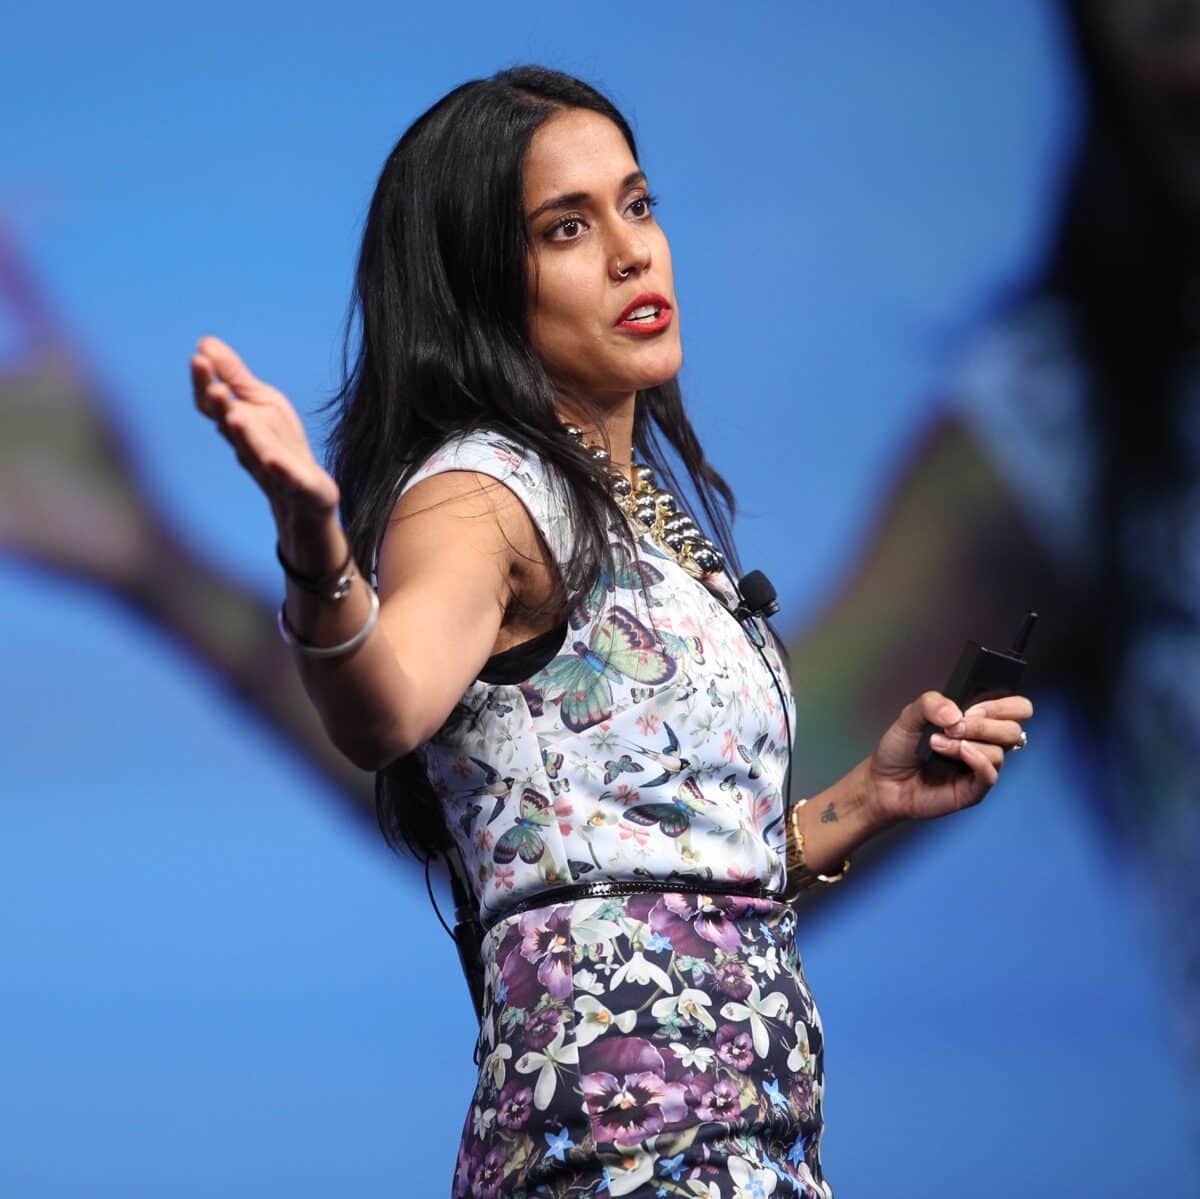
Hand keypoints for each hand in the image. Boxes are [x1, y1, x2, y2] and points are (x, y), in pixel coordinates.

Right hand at [190, 336, 339, 522]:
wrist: (306, 498)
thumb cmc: (280, 444)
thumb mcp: (261, 403)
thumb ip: (234, 377)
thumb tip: (204, 342)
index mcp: (239, 425)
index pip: (215, 404)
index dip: (205, 383)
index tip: (198, 358)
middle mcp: (249, 448)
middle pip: (229, 427)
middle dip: (220, 407)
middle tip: (215, 387)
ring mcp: (272, 470)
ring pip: (253, 453)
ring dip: (244, 435)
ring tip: (236, 416)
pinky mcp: (299, 488)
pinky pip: (287, 480)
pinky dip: (279, 470)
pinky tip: (273, 460)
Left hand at [865, 690, 1032, 825]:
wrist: (884, 781)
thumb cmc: (900, 749)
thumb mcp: (910, 715)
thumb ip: (931, 703)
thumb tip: (957, 713)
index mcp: (976, 721)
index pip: (1015, 708)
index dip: (1002, 705)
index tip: (972, 708)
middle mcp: (984, 743)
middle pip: (1014, 729)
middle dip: (984, 723)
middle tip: (954, 726)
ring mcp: (981, 766)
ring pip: (1001, 750)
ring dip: (968, 741)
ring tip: (937, 743)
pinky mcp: (975, 789)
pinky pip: (991, 773)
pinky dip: (977, 759)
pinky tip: (959, 752)